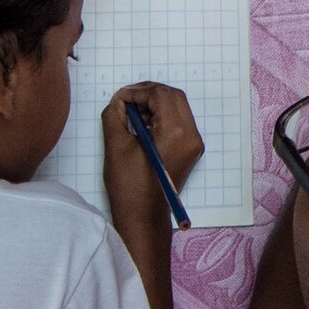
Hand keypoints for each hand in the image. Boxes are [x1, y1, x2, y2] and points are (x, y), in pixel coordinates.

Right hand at [101, 82, 202, 224]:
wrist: (144, 217)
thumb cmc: (130, 186)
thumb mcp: (116, 146)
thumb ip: (115, 115)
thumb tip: (118, 101)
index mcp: (176, 133)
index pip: (160, 94)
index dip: (137, 91)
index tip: (119, 98)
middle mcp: (191, 136)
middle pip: (173, 96)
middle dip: (147, 93)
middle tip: (125, 100)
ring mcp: (193, 143)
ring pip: (177, 106)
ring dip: (154, 104)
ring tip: (132, 115)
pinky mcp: (189, 150)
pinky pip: (178, 121)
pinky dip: (160, 116)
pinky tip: (142, 125)